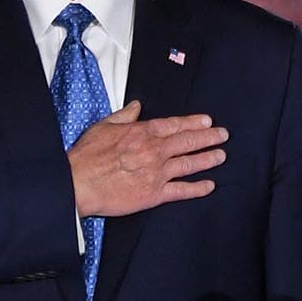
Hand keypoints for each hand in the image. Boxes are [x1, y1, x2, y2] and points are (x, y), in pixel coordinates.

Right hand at [68, 103, 227, 218]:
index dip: (194, 123)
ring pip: (189, 164)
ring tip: (222, 155)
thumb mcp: (103, 126)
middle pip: (188, 142)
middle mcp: (154, 151)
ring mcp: (156, 173)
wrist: (78, 183)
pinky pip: (181, 190)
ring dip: (208, 159)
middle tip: (223, 135)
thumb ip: (124, 116)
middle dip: (209, 137)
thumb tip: (136, 106)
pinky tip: (209, 185)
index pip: (175, 125)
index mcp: (142, 132)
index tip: (207, 121)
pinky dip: (197, 188)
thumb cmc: (87, 156)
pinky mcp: (153, 194)